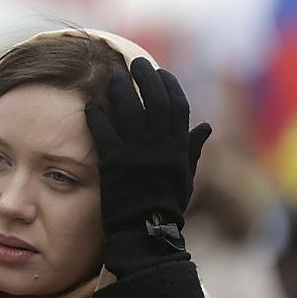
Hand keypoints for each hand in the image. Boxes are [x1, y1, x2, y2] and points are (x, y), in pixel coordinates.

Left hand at [85, 58, 210, 271]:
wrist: (147, 234)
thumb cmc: (167, 207)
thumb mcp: (186, 177)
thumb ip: (193, 149)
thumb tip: (206, 126)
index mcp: (178, 147)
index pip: (178, 105)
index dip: (169, 85)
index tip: (160, 73)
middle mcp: (160, 146)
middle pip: (154, 100)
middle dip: (145, 78)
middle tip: (135, 64)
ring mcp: (136, 153)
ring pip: (128, 110)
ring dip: (120, 90)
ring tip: (114, 79)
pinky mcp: (113, 163)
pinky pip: (103, 132)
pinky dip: (96, 116)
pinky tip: (90, 105)